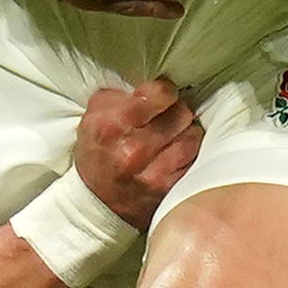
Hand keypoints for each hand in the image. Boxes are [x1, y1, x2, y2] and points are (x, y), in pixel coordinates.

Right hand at [72, 74, 201, 226]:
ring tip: (172, 136)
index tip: (163, 95)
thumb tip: (155, 85)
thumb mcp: (94, 116)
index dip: (166, 91)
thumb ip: (120, 95)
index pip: (161, 94)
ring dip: (185, 133)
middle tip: (166, 117)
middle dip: (176, 111)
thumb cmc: (98, 151)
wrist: (97, 201)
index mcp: (113, 126)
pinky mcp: (168, 189)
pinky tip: (175, 154)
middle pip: (182, 113)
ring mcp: (153, 173)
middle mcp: (134, 150)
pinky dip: (188, 154)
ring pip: (192, 136)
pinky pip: (194, 159)